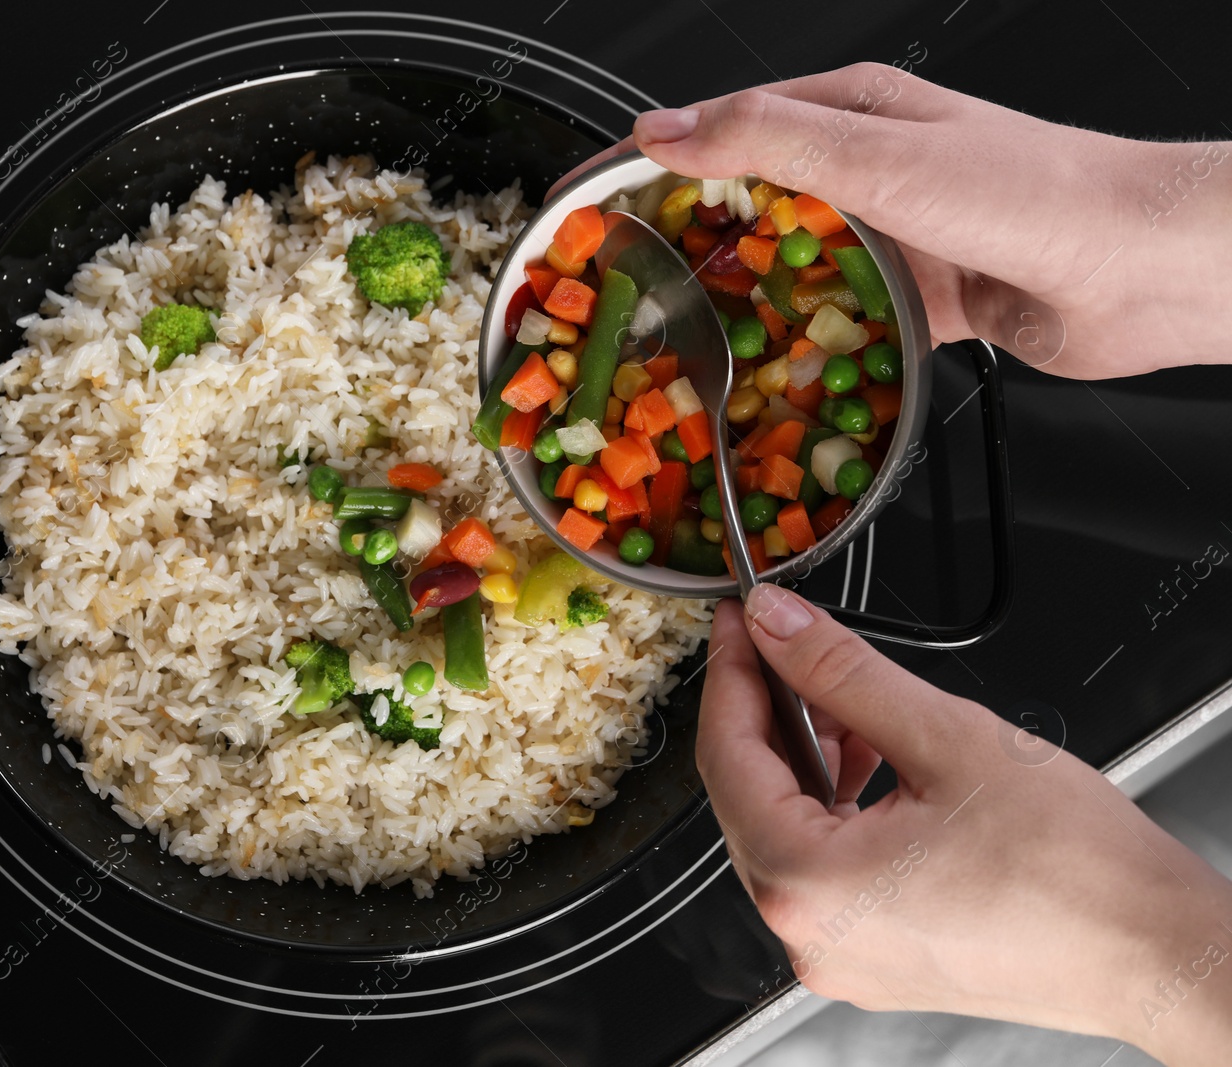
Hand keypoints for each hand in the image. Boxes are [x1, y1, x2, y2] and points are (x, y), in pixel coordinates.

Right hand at [555, 64, 1231, 379]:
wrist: (1142, 269)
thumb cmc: (1031, 195)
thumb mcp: (877, 156)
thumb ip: (766, 140)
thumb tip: (662, 129)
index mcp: (848, 113)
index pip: (714, 128)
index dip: (637, 165)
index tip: (574, 204)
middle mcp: (865, 170)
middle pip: (742, 206)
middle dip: (675, 246)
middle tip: (614, 294)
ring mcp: (891, 235)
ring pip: (786, 271)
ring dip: (737, 306)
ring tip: (676, 348)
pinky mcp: (920, 298)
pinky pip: (838, 323)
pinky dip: (801, 348)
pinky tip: (767, 378)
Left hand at [697, 584, 1231, 1064]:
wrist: (1156, 951)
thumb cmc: (1076, 872)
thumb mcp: (946, 736)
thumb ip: (841, 673)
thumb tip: (777, 626)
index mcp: (807, 884)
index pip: (725, 756)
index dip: (731, 673)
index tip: (739, 622)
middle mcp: (807, 934)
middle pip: (745, 794)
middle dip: (766, 711)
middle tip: (782, 642)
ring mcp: (838, 953)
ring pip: (784, 828)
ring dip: (804, 756)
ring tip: (844, 701)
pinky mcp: (872, 957)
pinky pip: (823, 866)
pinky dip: (834, 805)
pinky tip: (869, 760)